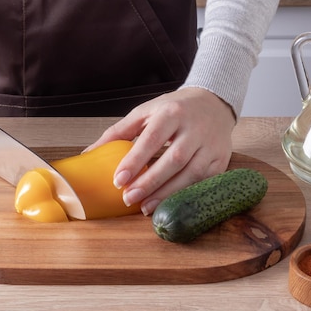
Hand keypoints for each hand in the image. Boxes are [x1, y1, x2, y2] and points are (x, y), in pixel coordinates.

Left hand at [86, 87, 234, 214]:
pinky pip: (203, 182)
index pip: (152, 139)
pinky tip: (167, 203)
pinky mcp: (221, 160)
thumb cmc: (173, 109)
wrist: (213, 103)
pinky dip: (184, 195)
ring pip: (191, 174)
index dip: (135, 161)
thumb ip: (118, 132)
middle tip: (128, 198)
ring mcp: (211, 145)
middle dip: (150, 182)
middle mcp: (195, 128)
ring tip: (145, 207)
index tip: (118, 180)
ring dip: (167, 193)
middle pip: (174, 159)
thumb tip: (89, 154)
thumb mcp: (145, 112)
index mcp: (172, 112)